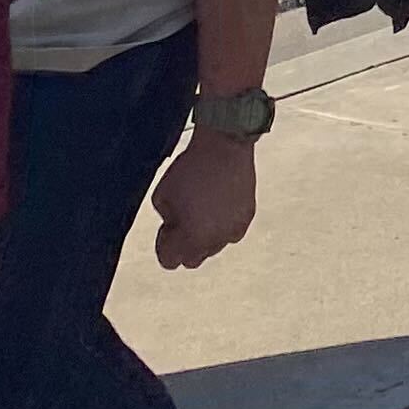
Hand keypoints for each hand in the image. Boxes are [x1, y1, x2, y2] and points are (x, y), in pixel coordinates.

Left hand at [151, 130, 258, 269]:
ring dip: (205, 235)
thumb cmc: (190, 169)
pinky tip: (218, 203)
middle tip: (183, 219)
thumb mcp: (161, 196)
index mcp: (190, 238)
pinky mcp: (247, 217)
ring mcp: (234, 230)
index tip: (167, 227)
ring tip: (202, 207)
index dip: (164, 245)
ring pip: (214, 247)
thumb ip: (165, 221)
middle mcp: (214, 241)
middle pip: (193, 260)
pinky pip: (231, 231)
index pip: (169, 262)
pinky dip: (223, 224)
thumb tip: (174, 227)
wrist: (224, 147)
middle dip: (185, 245)